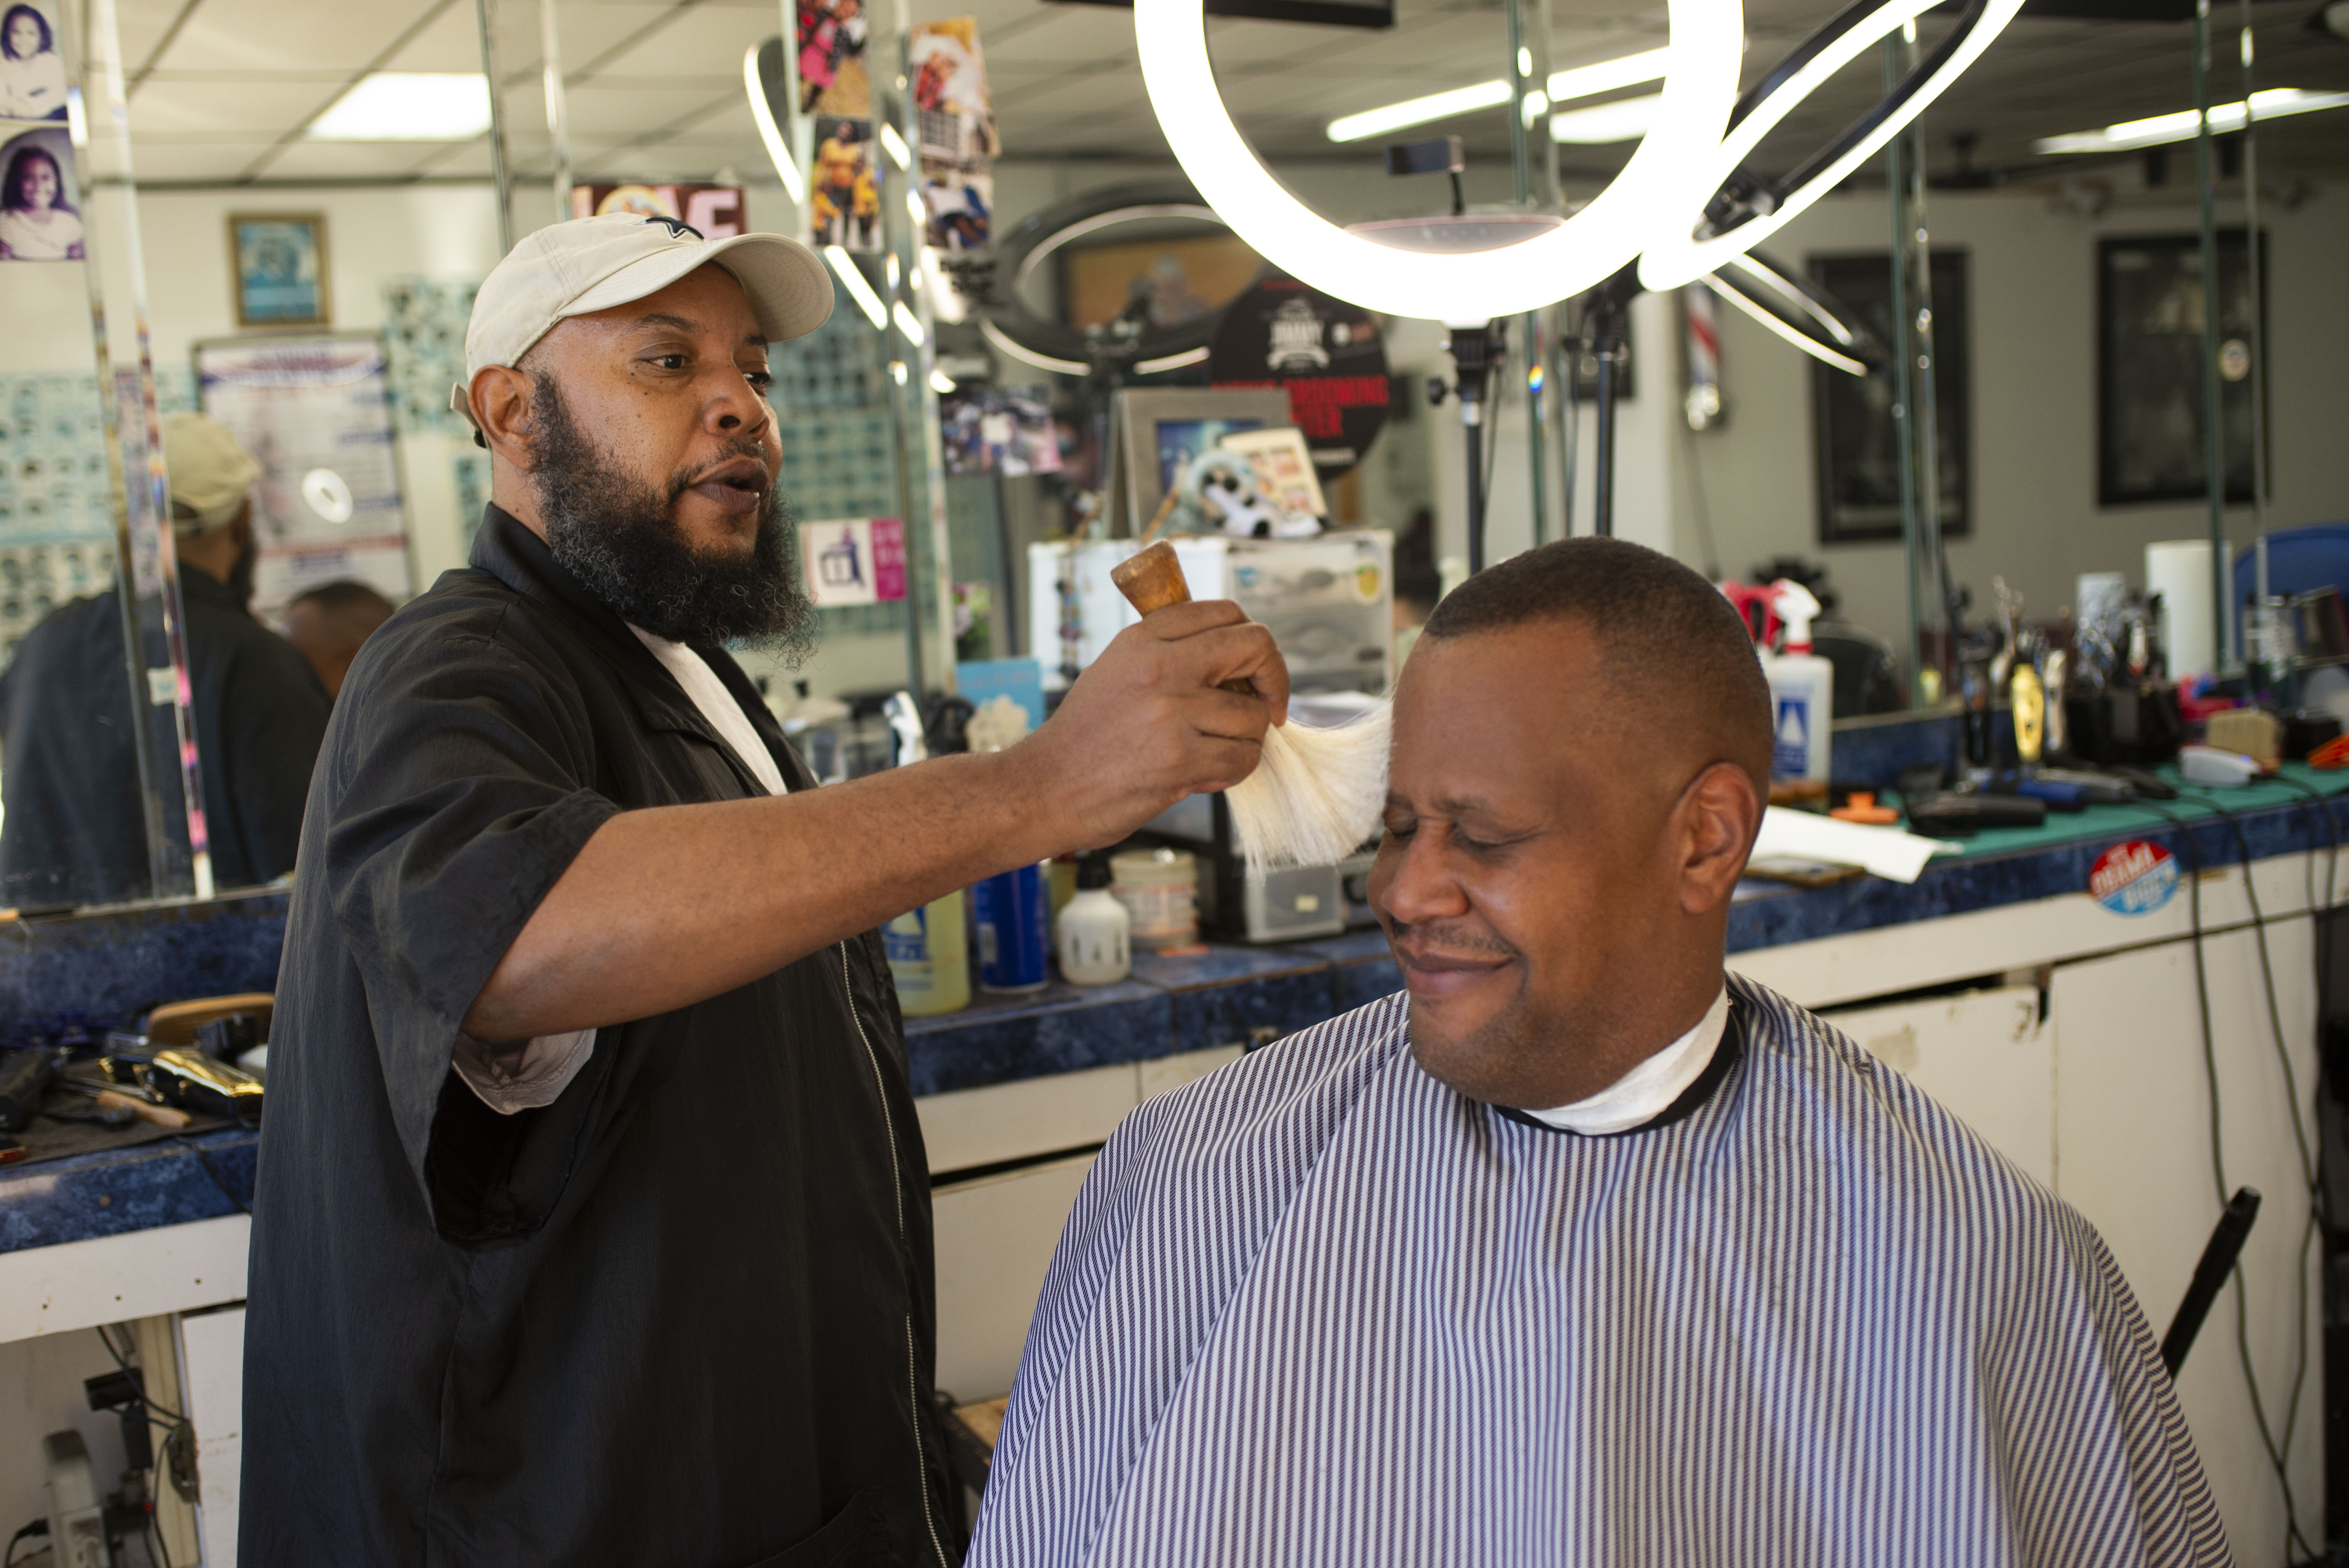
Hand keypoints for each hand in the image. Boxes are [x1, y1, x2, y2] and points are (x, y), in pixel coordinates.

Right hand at [1014, 600, 1289, 849]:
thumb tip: (1231, 655)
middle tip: (1269, 706)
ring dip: (1247, 740)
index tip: (1254, 672)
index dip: (1253, 643)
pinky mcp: (1180, 760)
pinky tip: (1206, 774)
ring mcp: (1172, 714)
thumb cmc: (1085, 735)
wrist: (1045, 787)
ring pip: (1254, 717)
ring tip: (1214, 752)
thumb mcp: (1116, 670)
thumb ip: (1168, 653)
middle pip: (1254, 647)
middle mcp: (1160, 667)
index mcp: (1144, 639)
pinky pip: (1242, 759)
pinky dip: (1234, 770)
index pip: (1226, 613)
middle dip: (1275, 678)